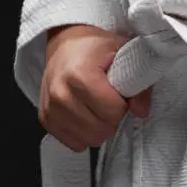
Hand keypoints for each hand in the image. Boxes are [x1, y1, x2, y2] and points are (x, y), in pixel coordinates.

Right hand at [39, 24, 151, 151]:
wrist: (64, 43)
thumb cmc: (94, 47)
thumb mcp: (122, 52)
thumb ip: (137, 81)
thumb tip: (141, 111)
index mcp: (79, 75)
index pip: (113, 111)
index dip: (123, 104)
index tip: (119, 92)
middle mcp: (61, 94)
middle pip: (101, 129)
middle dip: (112, 118)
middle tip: (109, 100)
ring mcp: (50, 108)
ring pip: (88, 140)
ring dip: (99, 128)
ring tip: (97, 107)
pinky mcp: (45, 119)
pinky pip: (74, 143)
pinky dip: (84, 134)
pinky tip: (85, 115)